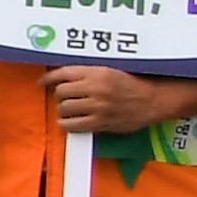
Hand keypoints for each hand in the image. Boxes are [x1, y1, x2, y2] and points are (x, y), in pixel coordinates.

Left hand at [43, 66, 163, 134]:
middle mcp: (96, 88)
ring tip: (70, 109)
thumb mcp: (110, 70)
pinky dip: (67, 124)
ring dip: (64, 110)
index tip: (42, 82)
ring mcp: (98, 107)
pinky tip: (70, 122)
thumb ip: (87, 73)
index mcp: (98, 72)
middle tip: (66, 98)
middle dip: (60, 95)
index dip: (48, 78)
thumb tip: (62, 76)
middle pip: (61, 92)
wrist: (154, 100)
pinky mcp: (101, 123)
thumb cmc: (132, 83)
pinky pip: (73, 125)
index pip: (63, 73)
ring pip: (64, 109)